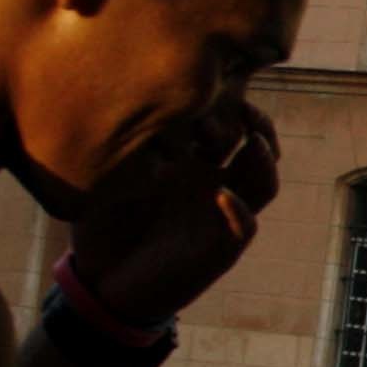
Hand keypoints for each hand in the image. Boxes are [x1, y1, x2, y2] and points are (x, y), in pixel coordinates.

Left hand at [69, 102, 280, 324]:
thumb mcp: (102, 177)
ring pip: (263, 181)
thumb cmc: (101, 225)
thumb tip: (113, 102)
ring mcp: (220, 214)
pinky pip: (245, 225)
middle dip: (256, 121)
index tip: (208, 83)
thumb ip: (115, 145)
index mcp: (188, 161)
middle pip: (256, 143)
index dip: (227, 100)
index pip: (225, 121)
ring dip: (265, 160)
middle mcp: (211, 182)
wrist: (102, 283)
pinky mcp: (220, 247)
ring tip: (254, 141)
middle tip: (242, 105)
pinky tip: (222, 197)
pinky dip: (240, 210)